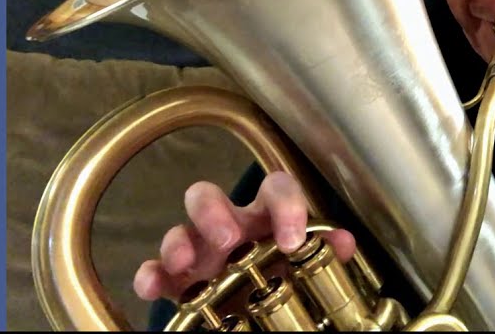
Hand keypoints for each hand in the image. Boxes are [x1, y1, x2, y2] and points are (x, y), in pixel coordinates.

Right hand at [133, 171, 357, 302]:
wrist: (253, 305)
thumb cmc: (279, 271)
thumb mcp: (305, 262)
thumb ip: (324, 250)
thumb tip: (343, 243)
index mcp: (265, 215)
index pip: (274, 188)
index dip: (285, 206)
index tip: (291, 240)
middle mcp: (227, 224)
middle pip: (208, 196)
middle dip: (213, 212)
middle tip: (228, 239)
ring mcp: (197, 250)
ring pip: (178, 229)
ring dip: (178, 241)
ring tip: (186, 261)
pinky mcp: (176, 278)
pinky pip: (154, 269)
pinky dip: (150, 275)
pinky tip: (153, 285)